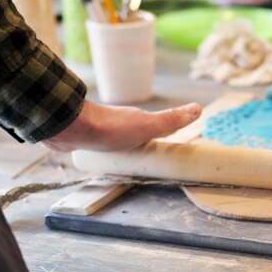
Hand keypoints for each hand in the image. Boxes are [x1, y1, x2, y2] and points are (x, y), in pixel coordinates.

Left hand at [41, 100, 201, 151]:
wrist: (72, 128)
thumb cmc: (112, 128)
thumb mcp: (148, 126)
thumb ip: (171, 119)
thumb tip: (199, 107)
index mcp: (140, 120)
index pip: (161, 126)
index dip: (170, 133)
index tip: (177, 145)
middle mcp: (125, 123)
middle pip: (142, 134)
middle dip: (150, 143)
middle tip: (158, 160)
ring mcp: (108, 131)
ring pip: (125, 141)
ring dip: (131, 148)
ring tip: (136, 164)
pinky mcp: (92, 140)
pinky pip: (107, 147)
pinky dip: (113, 153)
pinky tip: (111, 161)